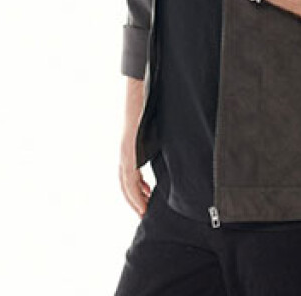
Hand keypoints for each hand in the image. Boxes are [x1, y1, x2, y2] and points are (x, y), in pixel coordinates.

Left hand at [119, 76, 149, 215]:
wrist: (143, 87)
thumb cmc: (152, 105)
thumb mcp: (158, 129)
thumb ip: (162, 141)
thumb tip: (175, 148)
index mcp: (132, 148)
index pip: (130, 177)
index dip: (136, 192)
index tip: (146, 204)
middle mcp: (126, 152)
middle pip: (126, 184)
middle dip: (134, 200)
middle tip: (144, 213)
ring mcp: (126, 150)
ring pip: (126, 184)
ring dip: (134, 199)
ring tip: (143, 210)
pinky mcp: (129, 148)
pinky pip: (130, 177)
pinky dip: (135, 191)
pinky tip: (144, 196)